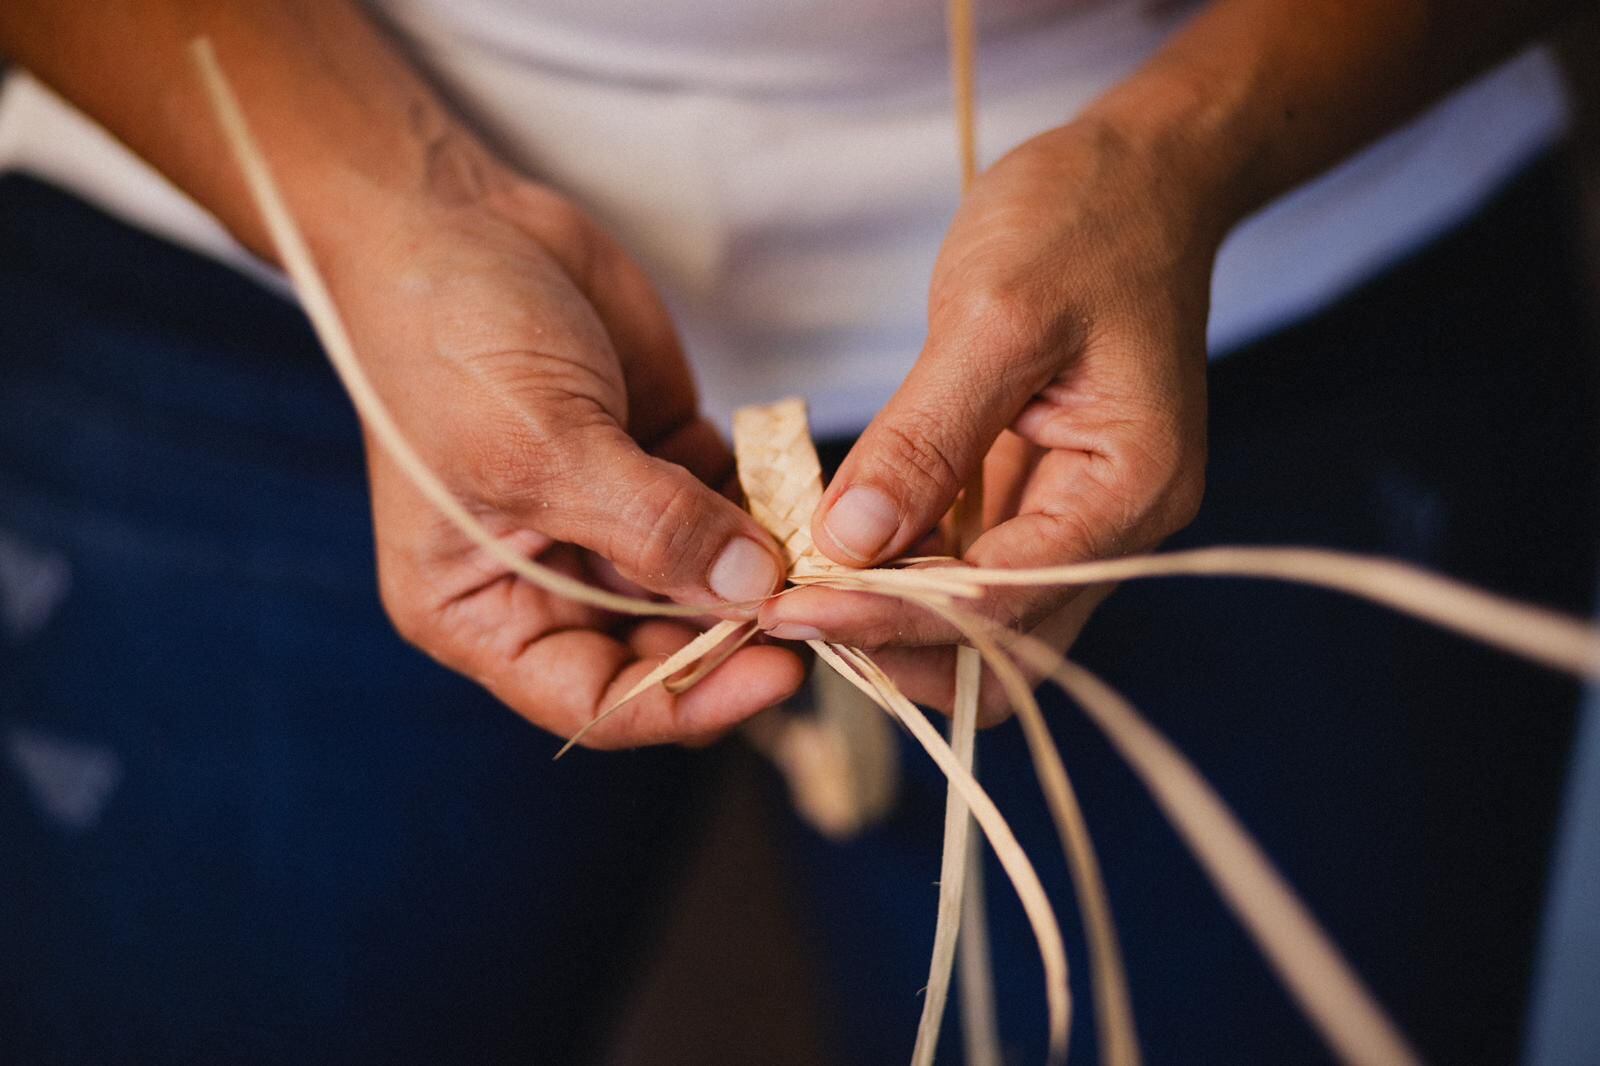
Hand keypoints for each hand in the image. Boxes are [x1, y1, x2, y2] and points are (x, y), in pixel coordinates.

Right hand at [333, 167, 803, 746]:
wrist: (454, 218)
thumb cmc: (450, 342)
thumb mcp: (542, 445)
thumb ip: (651, 527)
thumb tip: (756, 590)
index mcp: (482, 611)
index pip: (593, 698)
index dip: (686, 700)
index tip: (777, 674)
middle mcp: (549, 582)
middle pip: (662, 650)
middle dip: (739, 636)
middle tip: (827, 611)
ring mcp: (611, 523)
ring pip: (708, 585)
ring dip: (767, 576)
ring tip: (832, 558)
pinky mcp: (660, 463)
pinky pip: (732, 512)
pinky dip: (773, 510)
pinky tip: (814, 498)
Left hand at [760, 118, 1215, 719]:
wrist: (1136, 177)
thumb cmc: (1082, 222)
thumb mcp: (996, 315)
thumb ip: (926, 437)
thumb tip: (850, 542)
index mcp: (1131, 488)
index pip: (1006, 599)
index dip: (894, 616)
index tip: (791, 609)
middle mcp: (1117, 527)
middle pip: (1001, 641)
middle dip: (893, 640)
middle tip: (782, 611)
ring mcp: (1079, 518)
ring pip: (982, 621)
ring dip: (893, 618)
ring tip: (796, 591)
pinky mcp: (1036, 497)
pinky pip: (969, 568)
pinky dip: (904, 575)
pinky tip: (834, 555)